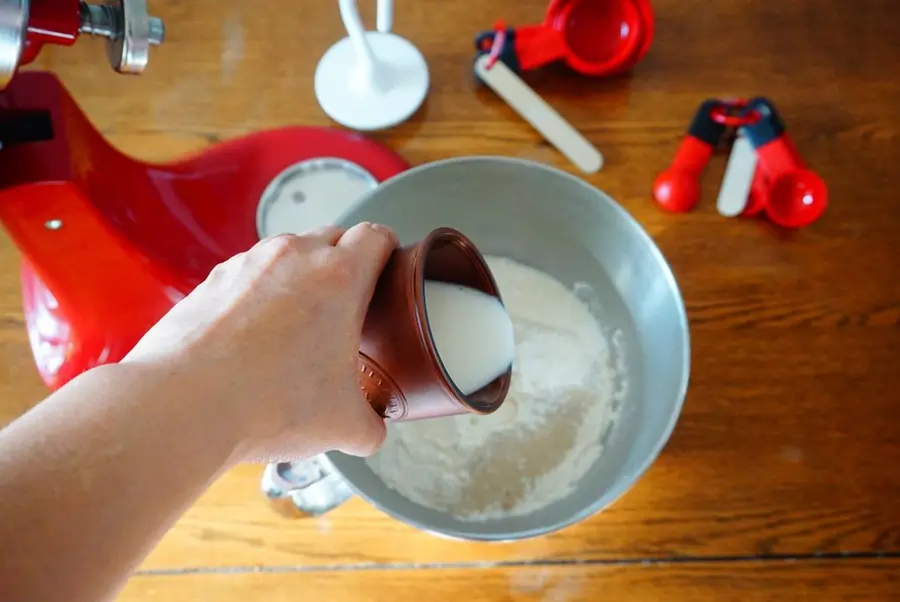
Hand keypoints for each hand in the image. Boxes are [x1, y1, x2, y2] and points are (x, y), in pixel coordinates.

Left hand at [122, 223, 397, 463]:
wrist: (183, 406)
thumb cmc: (266, 405)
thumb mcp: (342, 425)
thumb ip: (369, 423)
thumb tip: (369, 429)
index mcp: (338, 278)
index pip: (376, 236)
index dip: (388, 252)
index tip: (386, 273)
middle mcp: (293, 257)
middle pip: (332, 238)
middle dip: (344, 265)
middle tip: (346, 308)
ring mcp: (247, 264)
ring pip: (287, 254)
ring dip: (298, 279)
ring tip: (294, 327)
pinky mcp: (210, 281)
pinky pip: (247, 276)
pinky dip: (257, 296)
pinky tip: (251, 340)